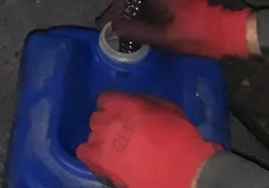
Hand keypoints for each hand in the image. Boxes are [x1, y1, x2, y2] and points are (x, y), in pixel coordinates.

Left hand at [77, 93, 220, 187]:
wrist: (184, 171)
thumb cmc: (181, 139)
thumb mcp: (168, 109)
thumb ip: (146, 103)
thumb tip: (135, 104)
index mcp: (125, 104)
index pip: (106, 98)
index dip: (114, 106)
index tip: (121, 113)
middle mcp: (109, 119)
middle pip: (98, 117)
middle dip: (108, 123)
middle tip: (122, 133)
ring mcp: (103, 140)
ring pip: (92, 135)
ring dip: (102, 139)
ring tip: (116, 149)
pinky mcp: (101, 161)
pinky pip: (85, 153)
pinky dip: (92, 155)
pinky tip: (104, 160)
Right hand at [99, 0, 254, 58]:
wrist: (231, 34)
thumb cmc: (200, 35)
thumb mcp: (167, 37)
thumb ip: (140, 32)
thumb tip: (115, 29)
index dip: (113, 11)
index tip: (102, 25)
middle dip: (120, 14)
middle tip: (108, 31)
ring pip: (144, 5)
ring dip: (132, 17)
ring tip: (120, 34)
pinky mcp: (177, 5)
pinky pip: (154, 9)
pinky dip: (144, 19)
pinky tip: (139, 33)